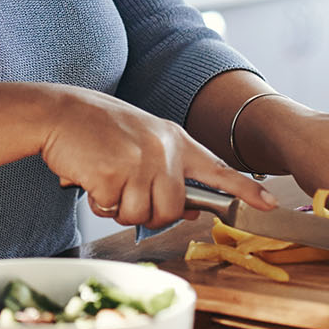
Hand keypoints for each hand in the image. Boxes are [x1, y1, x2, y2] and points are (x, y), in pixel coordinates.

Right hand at [37, 85, 277, 228]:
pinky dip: (99, 202)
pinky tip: (90, 178)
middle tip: (125, 192)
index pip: (218, 169)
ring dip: (120, 208)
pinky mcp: (113, 175)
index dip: (244, 190)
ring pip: (143, 215)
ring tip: (106, 180)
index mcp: (174, 139)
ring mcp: (139, 162)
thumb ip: (169, 170)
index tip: (269, 205)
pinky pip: (113, 210)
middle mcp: (163, 150)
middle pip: (173, 209)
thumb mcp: (142, 141)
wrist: (59, 112)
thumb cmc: (97, 129)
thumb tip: (193, 209)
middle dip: (149, 212)